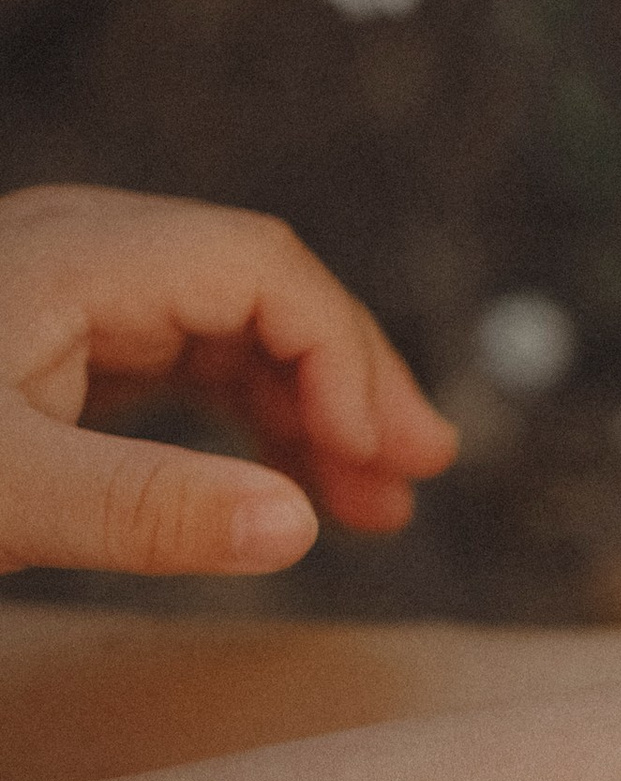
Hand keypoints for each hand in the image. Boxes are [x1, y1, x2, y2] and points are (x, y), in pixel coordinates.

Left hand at [0, 185, 457, 577]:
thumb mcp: (7, 490)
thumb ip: (142, 505)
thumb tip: (295, 526)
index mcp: (80, 256)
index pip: (261, 267)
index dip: (339, 355)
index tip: (375, 453)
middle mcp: (89, 254)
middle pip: (267, 292)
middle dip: (352, 381)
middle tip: (420, 471)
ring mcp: (78, 295)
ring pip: (237, 332)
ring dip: (313, 409)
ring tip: (374, 503)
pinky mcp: (68, 343)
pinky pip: (193, 364)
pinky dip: (254, 420)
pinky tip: (293, 482)